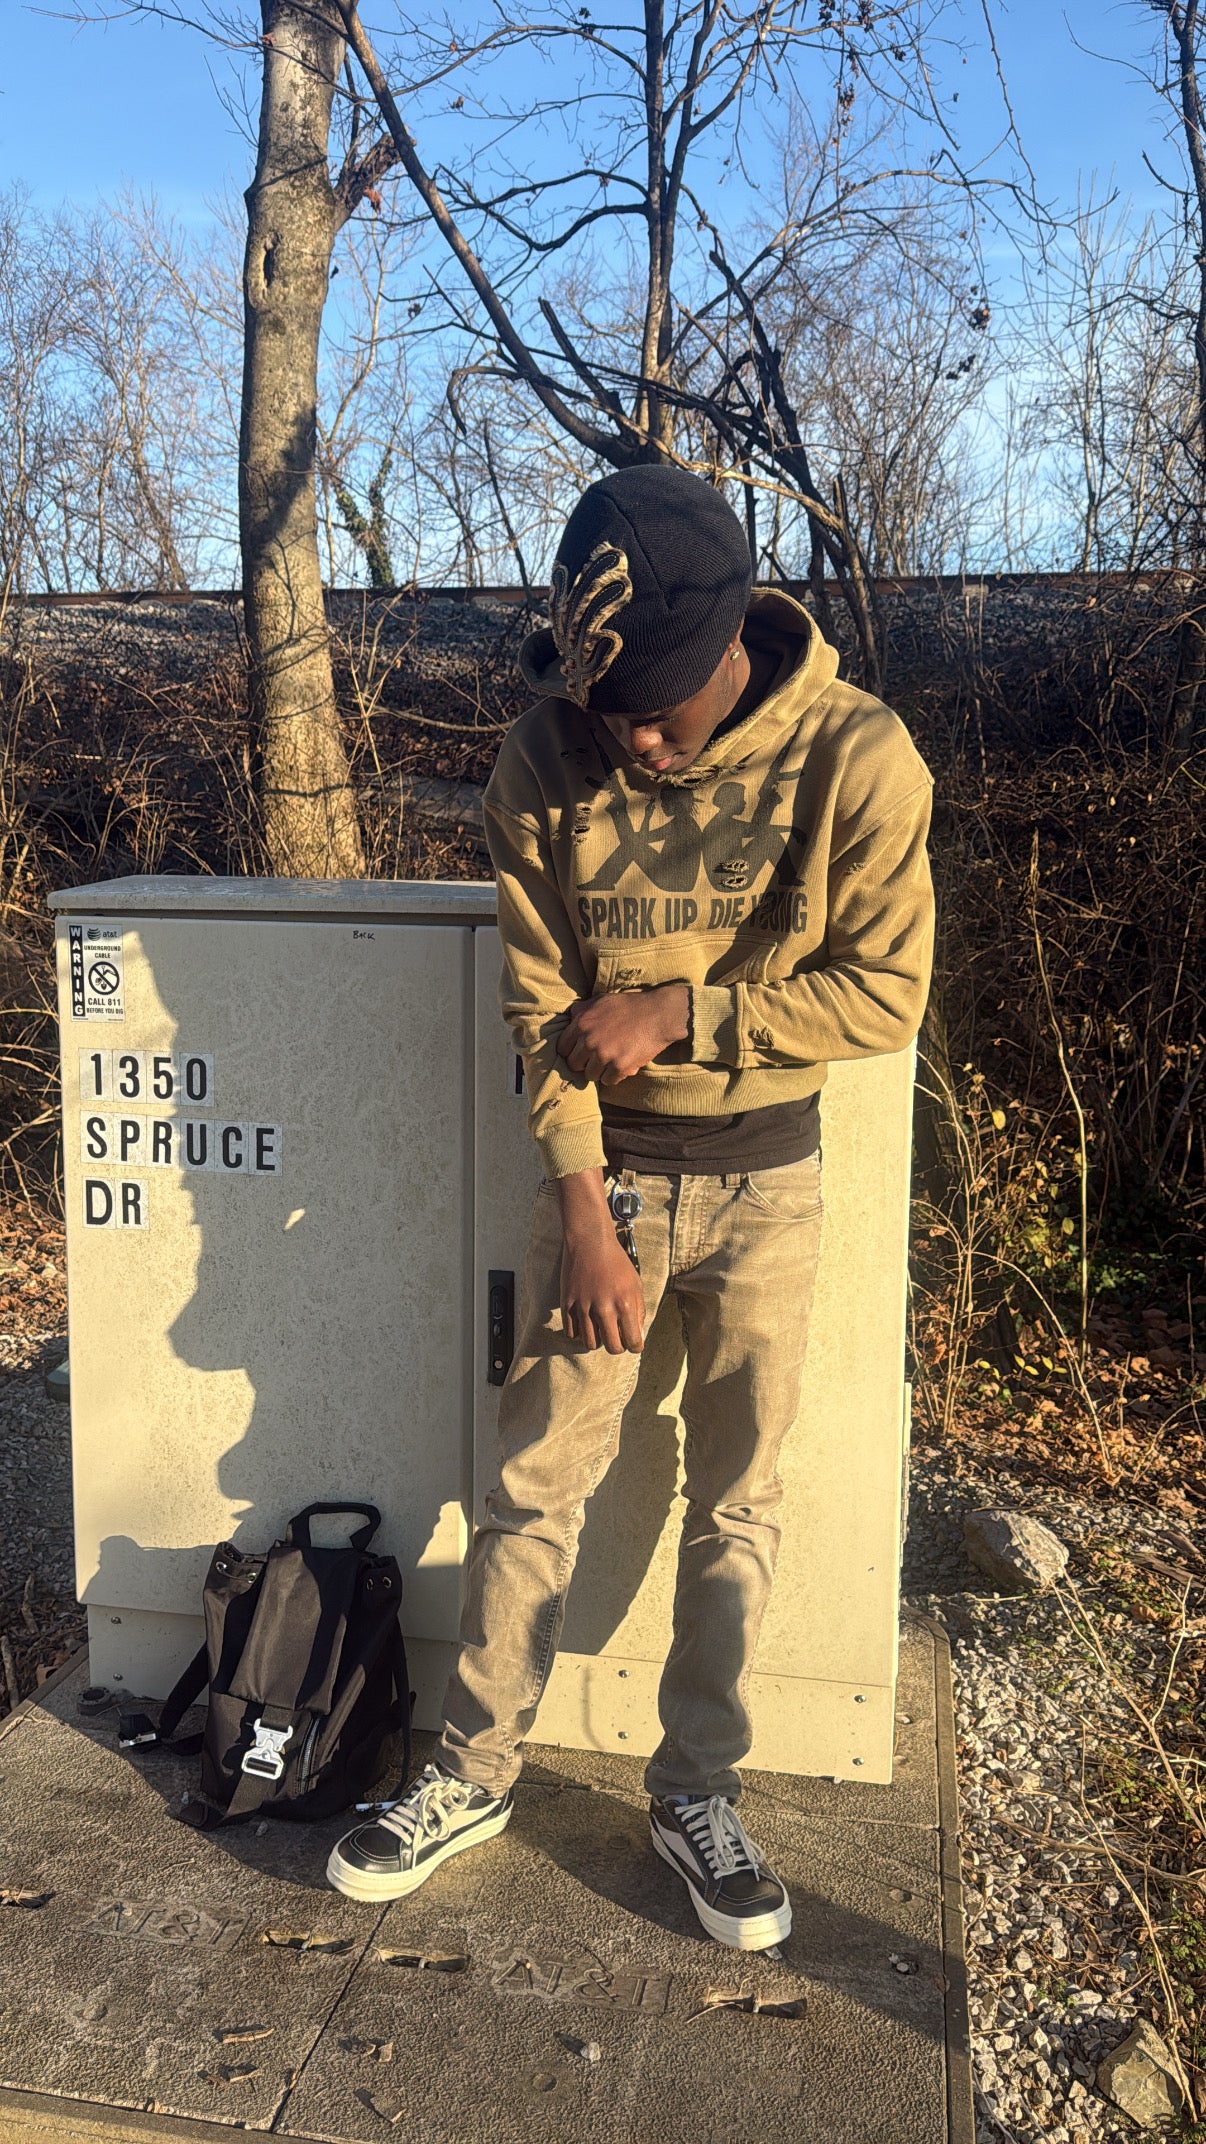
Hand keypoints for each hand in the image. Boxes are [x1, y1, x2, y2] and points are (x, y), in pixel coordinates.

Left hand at [556, 983, 688, 1084]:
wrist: (659, 1014)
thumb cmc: (630, 1006)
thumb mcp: (602, 1000)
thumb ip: (583, 1009)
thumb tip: (570, 1015)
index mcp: (582, 1023)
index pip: (562, 1048)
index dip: (571, 1051)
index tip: (581, 1052)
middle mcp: (589, 1040)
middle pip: (574, 1065)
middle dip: (584, 1063)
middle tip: (596, 1059)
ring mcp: (604, 1055)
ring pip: (590, 1075)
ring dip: (600, 1071)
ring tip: (611, 1061)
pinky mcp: (620, 1067)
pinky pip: (608, 1081)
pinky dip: (614, 1076)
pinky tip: (622, 1066)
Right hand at [556, 1170, 643, 1352]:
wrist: (590, 1242)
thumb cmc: (617, 1262)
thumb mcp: (636, 1284)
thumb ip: (639, 1311)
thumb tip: (636, 1333)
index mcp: (625, 1304)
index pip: (633, 1342)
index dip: (635, 1346)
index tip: (633, 1342)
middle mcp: (604, 1309)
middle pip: (612, 1348)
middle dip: (617, 1347)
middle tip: (617, 1338)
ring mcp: (583, 1307)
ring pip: (590, 1343)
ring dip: (597, 1340)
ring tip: (600, 1330)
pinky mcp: (567, 1303)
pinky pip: (571, 1332)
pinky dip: (579, 1332)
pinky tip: (585, 1323)